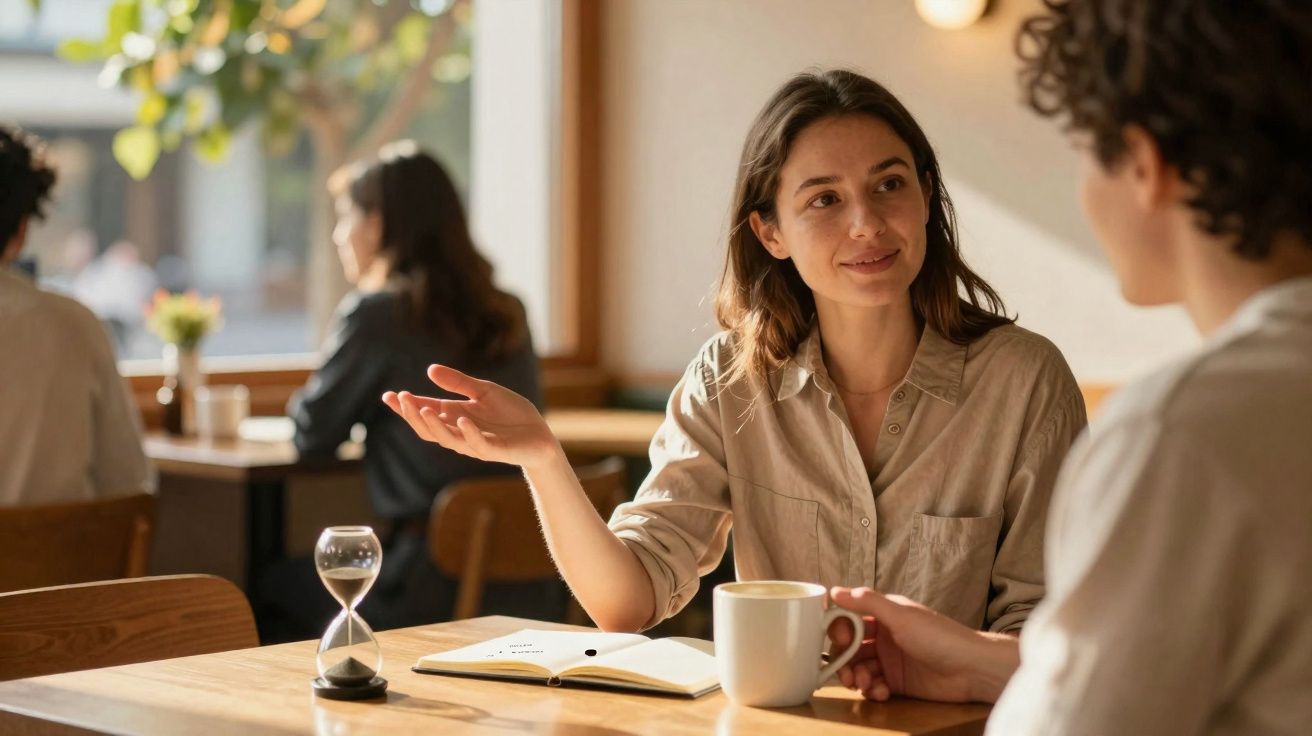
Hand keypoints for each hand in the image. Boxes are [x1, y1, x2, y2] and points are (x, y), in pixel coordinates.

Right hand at [382, 364, 562, 469]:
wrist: (539, 434)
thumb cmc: (511, 414)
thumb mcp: (484, 390)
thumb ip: (458, 383)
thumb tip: (429, 370)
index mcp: (455, 416)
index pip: (425, 412)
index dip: (406, 406)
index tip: (388, 395)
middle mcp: (460, 432)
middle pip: (428, 428)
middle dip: (412, 415)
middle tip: (400, 399)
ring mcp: (475, 442)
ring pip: (447, 438)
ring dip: (434, 425)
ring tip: (422, 409)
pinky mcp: (495, 450)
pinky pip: (478, 444)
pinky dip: (468, 433)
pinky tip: (461, 420)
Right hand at [826, 587, 1018, 703]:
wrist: (972, 669)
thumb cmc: (939, 636)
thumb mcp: (900, 615)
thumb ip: (867, 602)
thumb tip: (834, 591)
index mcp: (884, 615)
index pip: (850, 618)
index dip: (840, 629)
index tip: (841, 640)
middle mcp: (884, 636)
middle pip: (850, 648)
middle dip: (844, 661)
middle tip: (847, 674)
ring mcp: (890, 660)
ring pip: (859, 669)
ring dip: (857, 678)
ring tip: (864, 684)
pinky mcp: (897, 682)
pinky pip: (874, 686)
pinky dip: (873, 690)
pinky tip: (882, 692)